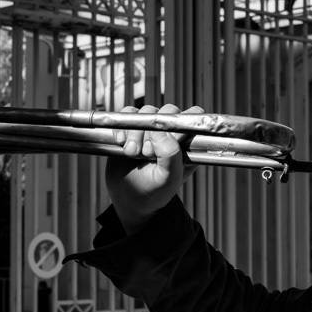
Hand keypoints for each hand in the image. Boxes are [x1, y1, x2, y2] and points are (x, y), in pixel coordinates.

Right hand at [105, 104, 202, 233]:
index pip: (191, 117)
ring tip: (131, 152)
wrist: (129, 199)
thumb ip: (170, 155)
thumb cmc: (154, 192)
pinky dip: (122, 127)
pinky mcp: (130, 130)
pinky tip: (121, 142)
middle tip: (146, 153)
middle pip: (165, 112)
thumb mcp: (168, 178)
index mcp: (186, 143)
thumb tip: (159, 131)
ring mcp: (149, 130)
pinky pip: (126, 115)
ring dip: (135, 131)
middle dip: (152, 130)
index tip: (168, 141)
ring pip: (144, 113)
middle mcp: (169, 134)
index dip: (179, 124)